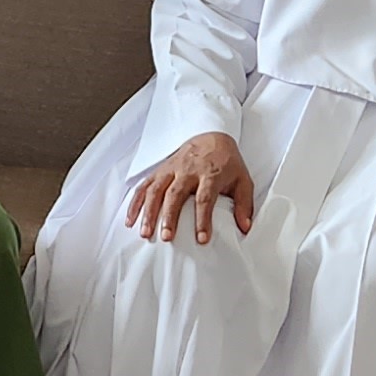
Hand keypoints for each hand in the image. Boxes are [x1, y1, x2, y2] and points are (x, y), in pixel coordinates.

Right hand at [124, 132, 256, 243]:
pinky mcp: (160, 170)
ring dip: (148, 211)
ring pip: (156, 190)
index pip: (205, 198)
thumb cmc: (227, 163)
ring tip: (145, 233)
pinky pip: (144, 185)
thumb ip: (244, 204)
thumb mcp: (243, 180)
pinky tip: (130, 220)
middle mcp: (188, 170)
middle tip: (166, 237)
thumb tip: (244, 228)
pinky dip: (135, 203)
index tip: (201, 239)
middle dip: (169, 216)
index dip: (202, 219)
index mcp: (210, 173)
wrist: (212, 136)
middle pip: (175, 194)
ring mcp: (171, 169)